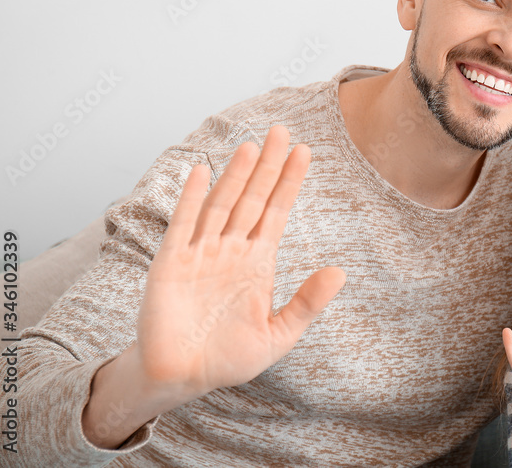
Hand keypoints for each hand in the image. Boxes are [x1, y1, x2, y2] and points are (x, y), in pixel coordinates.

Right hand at [137, 125, 345, 398]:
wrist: (181, 379)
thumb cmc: (229, 357)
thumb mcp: (279, 334)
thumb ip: (307, 303)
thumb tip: (340, 271)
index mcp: (257, 263)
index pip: (276, 213)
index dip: (289, 182)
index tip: (304, 151)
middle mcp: (230, 251)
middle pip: (252, 199)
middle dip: (268, 166)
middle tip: (282, 131)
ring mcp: (200, 254)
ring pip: (222, 205)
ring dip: (236, 175)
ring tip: (253, 145)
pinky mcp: (170, 264)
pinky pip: (183, 225)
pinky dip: (192, 198)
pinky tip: (202, 170)